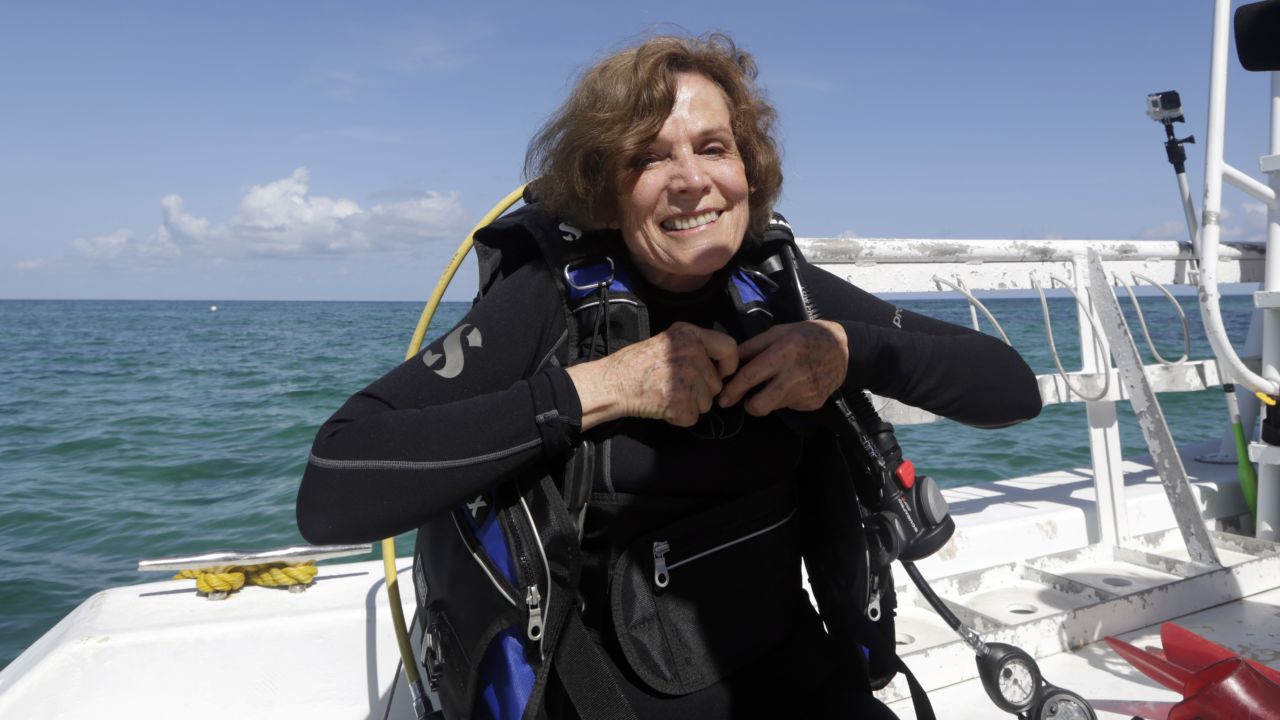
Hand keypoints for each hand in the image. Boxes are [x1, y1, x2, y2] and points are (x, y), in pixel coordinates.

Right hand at [566, 322, 738, 429]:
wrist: (613, 382)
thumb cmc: (636, 363)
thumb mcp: (667, 340)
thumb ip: (693, 347)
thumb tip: (719, 363)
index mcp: (689, 334)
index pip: (729, 347)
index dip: (729, 365)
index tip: (721, 373)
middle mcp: (691, 353)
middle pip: (716, 383)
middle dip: (701, 391)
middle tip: (675, 386)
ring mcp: (687, 377)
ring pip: (706, 403)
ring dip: (690, 405)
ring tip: (667, 394)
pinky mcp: (680, 400)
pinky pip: (693, 417)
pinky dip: (679, 417)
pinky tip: (663, 406)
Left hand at [718, 320, 847, 415]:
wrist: (843, 348)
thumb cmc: (805, 335)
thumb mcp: (778, 332)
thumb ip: (752, 347)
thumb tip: (729, 363)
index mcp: (784, 352)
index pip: (751, 376)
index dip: (733, 390)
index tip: (723, 399)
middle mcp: (795, 374)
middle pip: (761, 404)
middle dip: (749, 406)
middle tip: (748, 399)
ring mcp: (807, 391)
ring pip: (775, 406)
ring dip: (770, 398)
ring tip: (779, 382)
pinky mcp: (814, 403)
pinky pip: (790, 405)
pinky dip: (787, 398)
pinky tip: (796, 384)